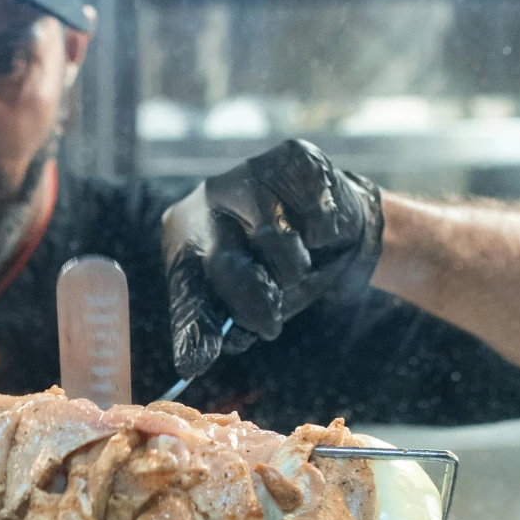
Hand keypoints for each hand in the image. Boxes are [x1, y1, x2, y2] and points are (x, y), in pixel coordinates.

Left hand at [161, 138, 383, 381]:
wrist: (334, 228)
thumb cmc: (281, 273)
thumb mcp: (252, 306)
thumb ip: (229, 326)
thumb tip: (192, 361)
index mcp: (186, 241)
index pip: (187, 289)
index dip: (195, 326)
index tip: (194, 362)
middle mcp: (208, 200)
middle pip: (226, 263)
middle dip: (255, 302)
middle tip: (270, 324)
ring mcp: (248, 172)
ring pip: (275, 239)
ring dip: (296, 268)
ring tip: (298, 264)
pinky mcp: (293, 157)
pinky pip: (315, 213)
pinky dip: (324, 233)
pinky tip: (319, 229)